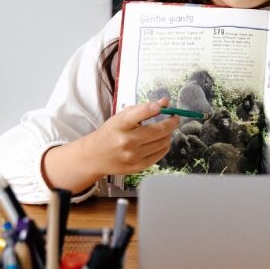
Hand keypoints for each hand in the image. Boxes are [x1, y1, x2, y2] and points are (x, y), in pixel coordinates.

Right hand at [42, 98, 178, 193]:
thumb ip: (144, 108)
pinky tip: (161, 141)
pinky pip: (161, 154)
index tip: (162, 105)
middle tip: (175, 118)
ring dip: (169, 134)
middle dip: (172, 122)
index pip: (138, 115)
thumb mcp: (122, 117)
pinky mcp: (138, 167)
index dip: (152, 108)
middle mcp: (126, 141)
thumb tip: (166, 102)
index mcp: (120, 125)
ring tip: (166, 130)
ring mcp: (133, 156)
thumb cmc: (111, 132)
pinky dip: (165, 145)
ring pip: (163, 142)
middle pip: (159, 131)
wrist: (94, 156)